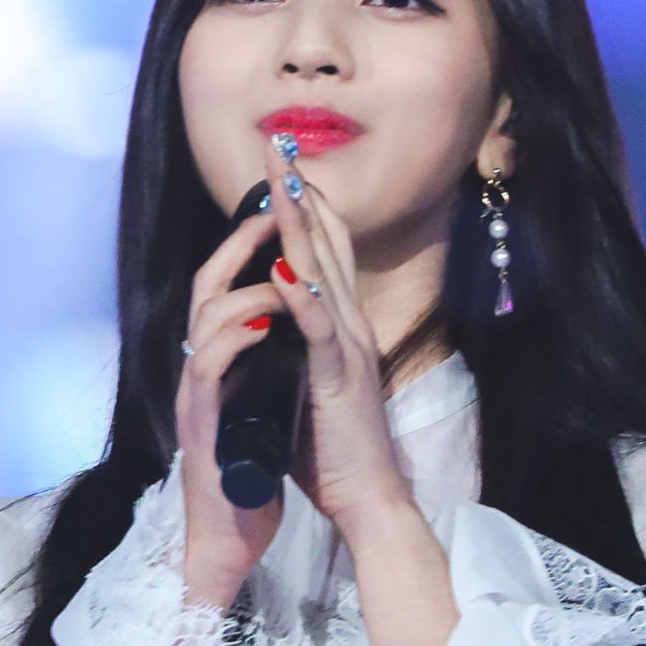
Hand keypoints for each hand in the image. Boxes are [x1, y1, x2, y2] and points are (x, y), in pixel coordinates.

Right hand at [175, 200, 295, 608]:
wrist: (228, 536)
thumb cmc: (247, 474)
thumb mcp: (261, 404)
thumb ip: (266, 365)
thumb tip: (290, 326)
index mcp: (220, 361)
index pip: (226, 286)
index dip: (249, 246)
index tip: (283, 210)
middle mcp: (202, 368)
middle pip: (206, 286)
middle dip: (240, 244)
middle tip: (273, 211)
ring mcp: (198, 393)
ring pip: (205, 318)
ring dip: (244, 288)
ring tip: (278, 269)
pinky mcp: (201, 423)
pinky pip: (210, 367)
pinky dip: (236, 339)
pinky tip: (264, 324)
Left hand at [258, 132, 412, 529]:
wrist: (368, 498)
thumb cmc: (335, 451)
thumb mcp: (316, 383)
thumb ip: (303, 347)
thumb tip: (277, 317)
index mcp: (345, 328)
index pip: (326, 254)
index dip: (307, 208)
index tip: (284, 167)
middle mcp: (352, 327)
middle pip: (328, 246)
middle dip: (302, 195)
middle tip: (282, 147)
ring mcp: (349, 349)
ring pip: (323, 274)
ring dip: (301, 226)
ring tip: (282, 182)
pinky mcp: (340, 379)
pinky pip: (319, 330)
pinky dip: (303, 297)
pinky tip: (286, 268)